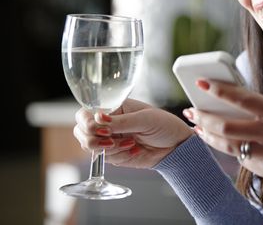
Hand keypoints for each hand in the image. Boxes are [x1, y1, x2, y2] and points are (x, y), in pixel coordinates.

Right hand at [73, 98, 193, 168]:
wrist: (176, 146)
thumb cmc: (165, 125)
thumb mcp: (145, 119)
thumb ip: (121, 121)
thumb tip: (99, 117)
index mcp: (114, 107)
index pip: (86, 112)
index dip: (87, 122)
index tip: (101, 129)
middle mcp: (107, 123)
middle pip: (81, 132)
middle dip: (93, 139)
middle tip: (111, 140)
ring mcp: (109, 139)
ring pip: (91, 148)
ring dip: (110, 148)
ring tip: (131, 143)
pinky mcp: (115, 155)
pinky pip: (106, 159)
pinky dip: (119, 156)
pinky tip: (135, 149)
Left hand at [184, 80, 262, 185]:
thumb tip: (237, 103)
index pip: (242, 99)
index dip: (219, 90)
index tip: (201, 82)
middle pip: (226, 126)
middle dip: (203, 117)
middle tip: (191, 109)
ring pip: (227, 145)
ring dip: (208, 134)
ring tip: (197, 125)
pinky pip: (241, 158)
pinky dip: (227, 148)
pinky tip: (218, 141)